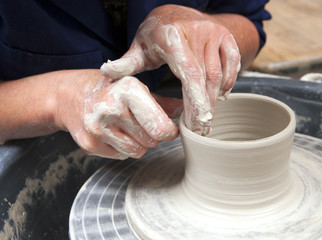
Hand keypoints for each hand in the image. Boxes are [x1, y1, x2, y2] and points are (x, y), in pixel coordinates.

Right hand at [55, 70, 179, 158]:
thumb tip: (185, 113)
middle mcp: (111, 108)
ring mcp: (98, 128)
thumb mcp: (135, 87)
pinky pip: (121, 156)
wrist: (68, 95)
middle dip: (154, 136)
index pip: (161, 126)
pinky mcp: (89, 144)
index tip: (169, 128)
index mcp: (127, 89)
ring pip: (138, 151)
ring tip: (127, 127)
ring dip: (139, 143)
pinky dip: (122, 148)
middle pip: (152, 141)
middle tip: (144, 124)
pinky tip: (114, 133)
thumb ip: (162, 103)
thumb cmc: (108, 89)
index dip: (170, 131)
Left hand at [100, 4, 240, 134]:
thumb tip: (106, 72)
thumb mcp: (139, 47)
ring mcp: (213, 32)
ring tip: (208, 119)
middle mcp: (196, 32)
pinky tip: (221, 96)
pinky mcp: (224, 35)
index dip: (194, 100)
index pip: (188, 73)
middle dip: (204, 107)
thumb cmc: (156, 33)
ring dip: (215, 99)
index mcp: (172, 36)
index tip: (194, 122)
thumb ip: (126, 63)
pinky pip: (232, 62)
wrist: (177, 12)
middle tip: (201, 129)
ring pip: (218, 73)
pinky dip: (228, 81)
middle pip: (205, 78)